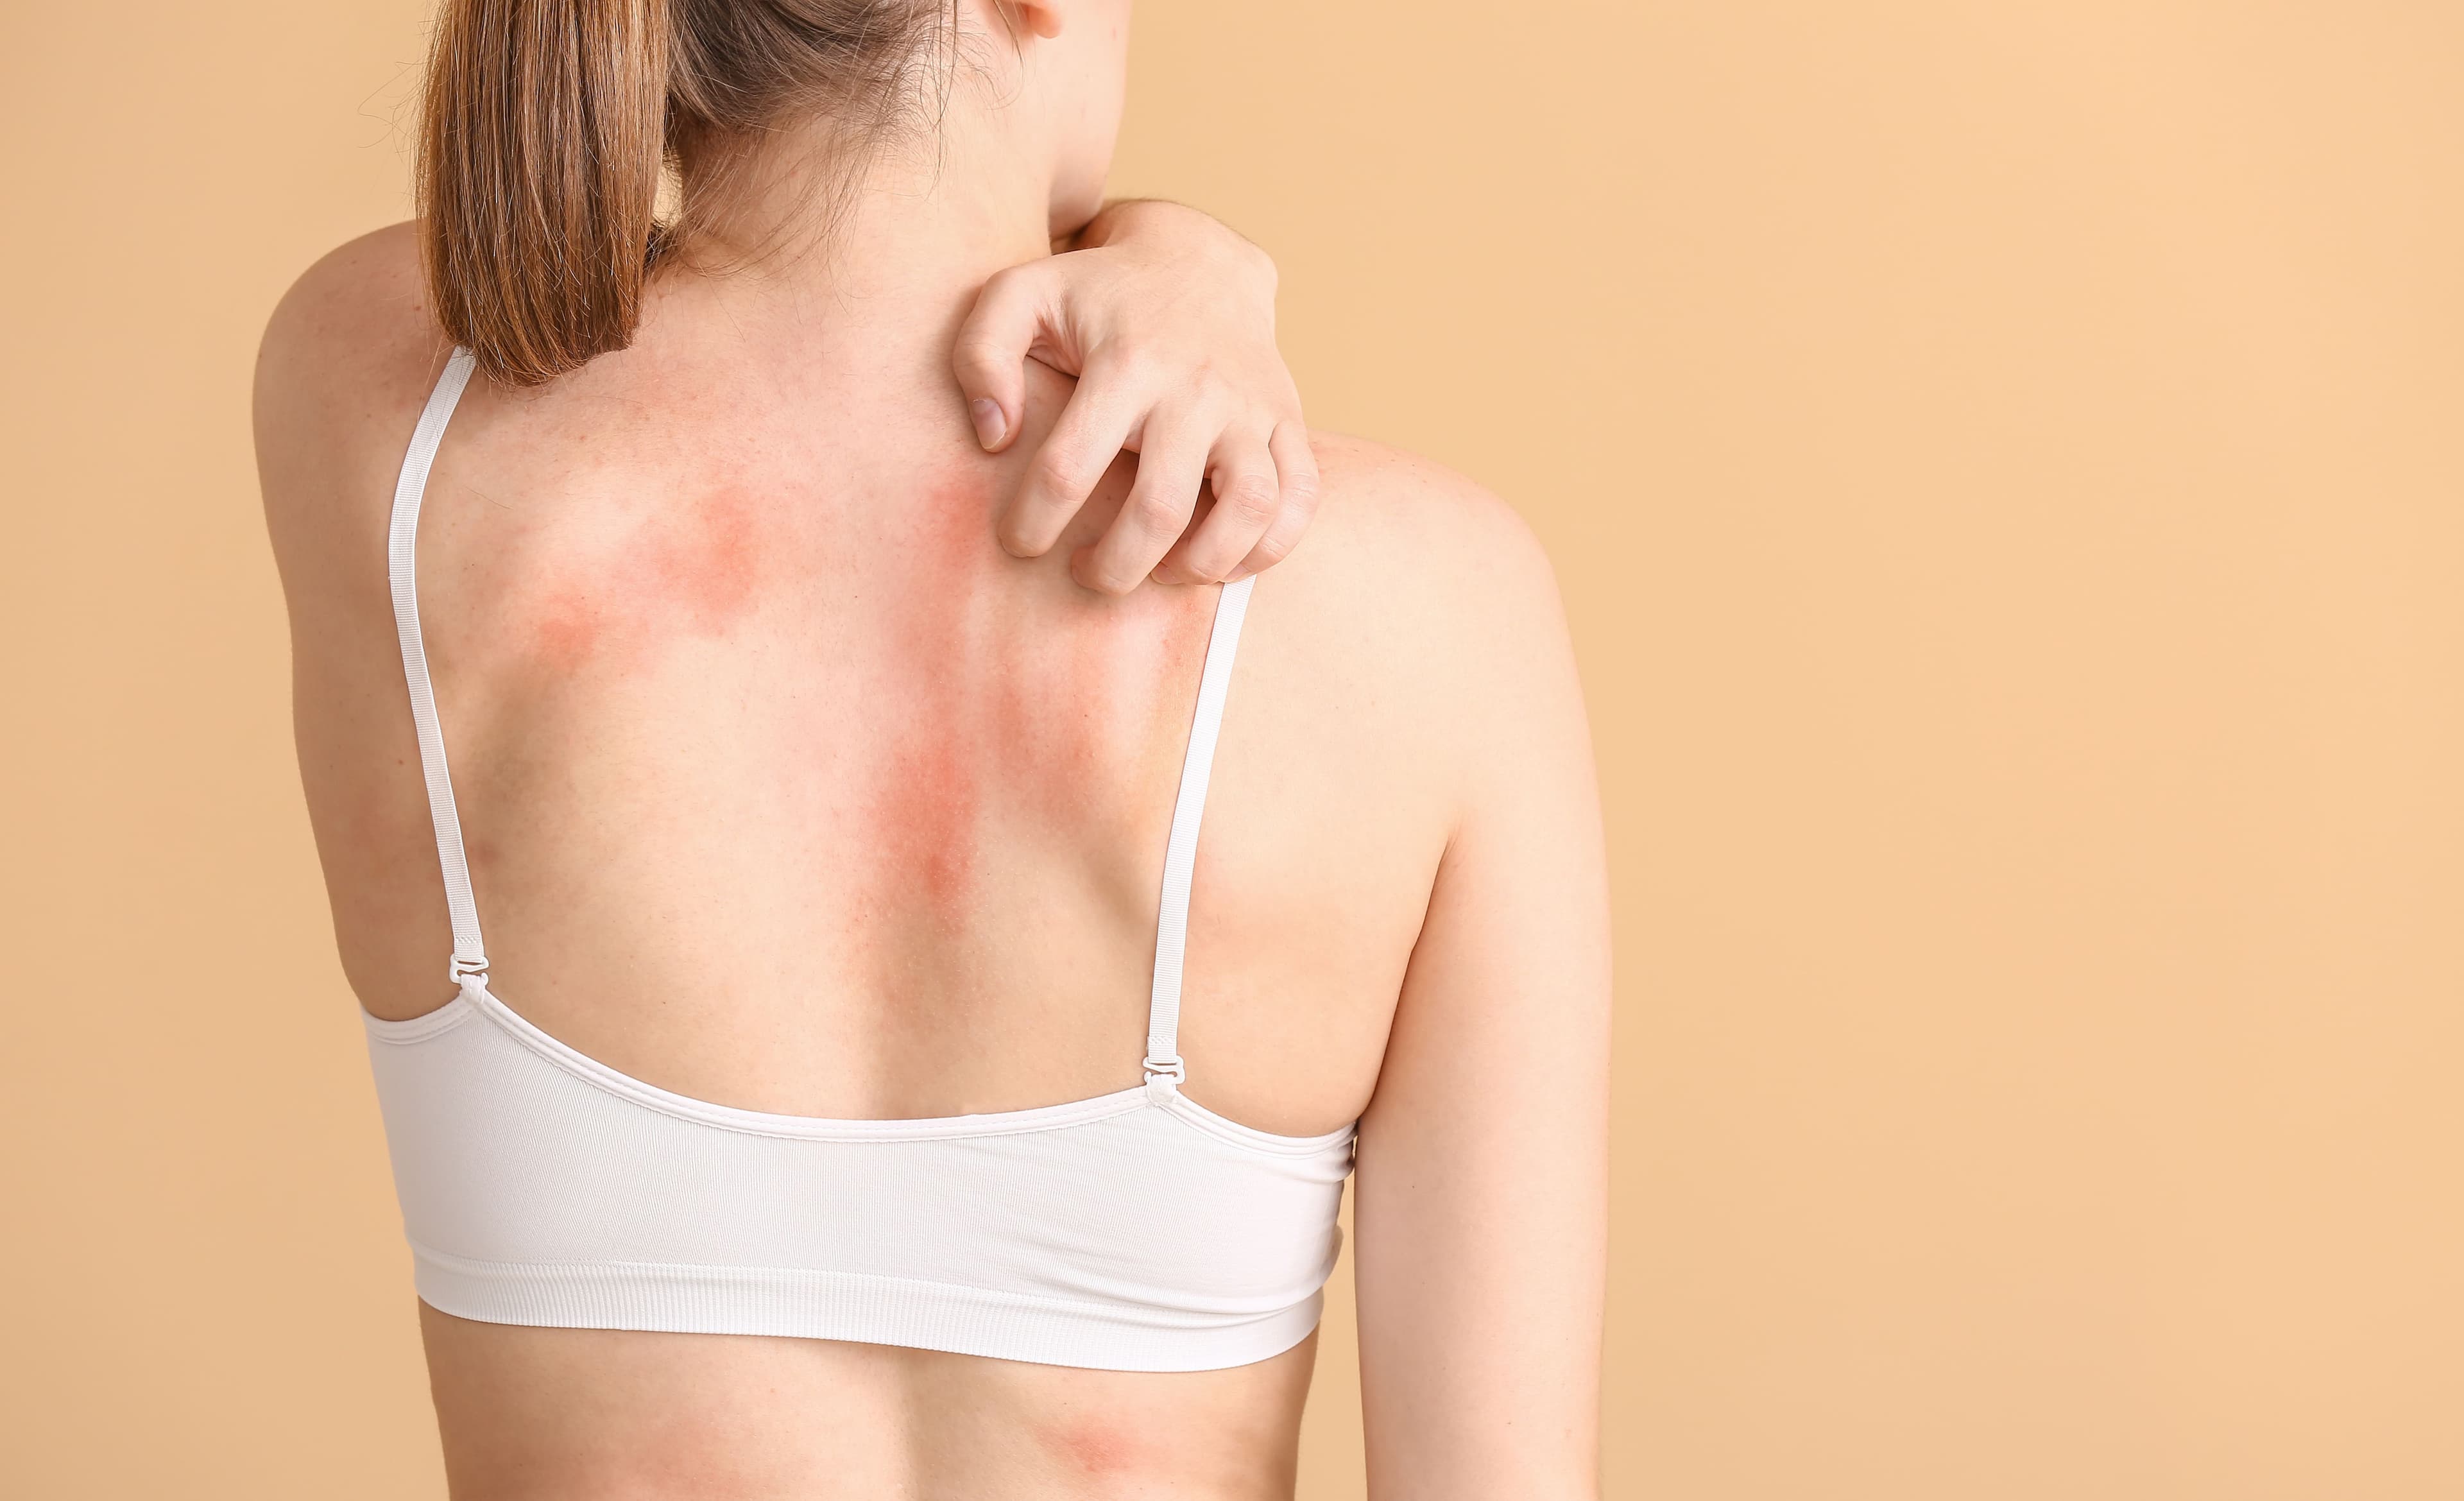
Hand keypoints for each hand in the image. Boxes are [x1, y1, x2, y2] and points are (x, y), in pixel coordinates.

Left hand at [952, 200, 1320, 593]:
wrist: (1196, 258)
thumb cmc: (1093, 294)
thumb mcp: (1018, 297)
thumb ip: (980, 356)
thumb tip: (993, 437)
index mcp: (1125, 362)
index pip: (1069, 467)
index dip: (1034, 523)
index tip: (1019, 542)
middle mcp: (1197, 387)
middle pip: (1159, 508)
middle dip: (1114, 566)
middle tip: (1086, 572)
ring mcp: (1251, 405)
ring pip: (1248, 508)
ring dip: (1200, 564)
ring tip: (1160, 573)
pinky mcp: (1288, 419)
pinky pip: (1300, 498)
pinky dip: (1269, 547)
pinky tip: (1222, 563)